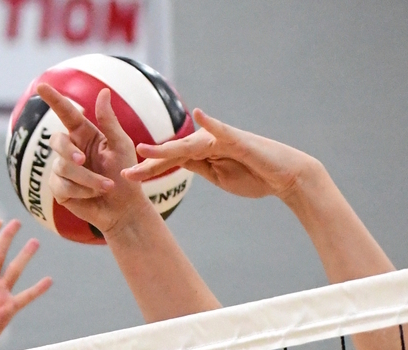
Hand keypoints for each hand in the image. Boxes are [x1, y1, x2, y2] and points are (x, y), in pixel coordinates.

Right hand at [37, 83, 147, 235]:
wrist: (124, 209)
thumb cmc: (125, 176)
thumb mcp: (121, 146)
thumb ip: (110, 121)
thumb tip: (104, 91)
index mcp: (84, 134)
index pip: (65, 113)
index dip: (53, 99)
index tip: (41, 85)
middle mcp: (70, 149)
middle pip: (57, 142)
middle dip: (69, 152)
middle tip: (83, 161)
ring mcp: (62, 170)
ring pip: (63, 168)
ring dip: (87, 179)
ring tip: (106, 187)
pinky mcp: (59, 189)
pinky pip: (62, 186)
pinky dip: (81, 192)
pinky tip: (92, 195)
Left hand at [124, 110, 317, 202]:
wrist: (283, 176)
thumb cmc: (254, 176)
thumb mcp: (220, 176)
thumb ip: (200, 166)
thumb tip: (178, 163)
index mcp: (202, 155)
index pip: (171, 162)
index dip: (149, 170)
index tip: (126, 177)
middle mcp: (208, 143)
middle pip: (173, 153)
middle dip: (149, 163)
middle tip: (124, 172)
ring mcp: (221, 140)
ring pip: (189, 144)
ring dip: (166, 149)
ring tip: (144, 150)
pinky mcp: (238, 140)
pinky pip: (223, 129)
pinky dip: (211, 121)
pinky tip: (199, 114)